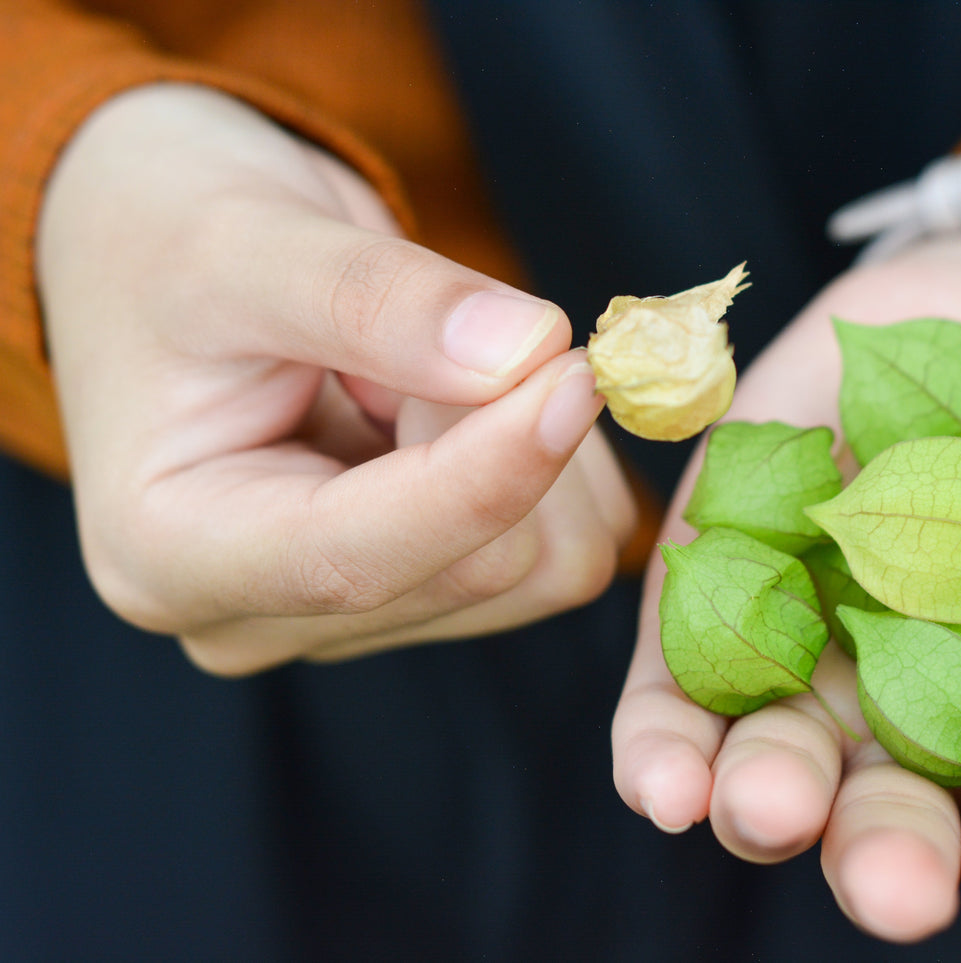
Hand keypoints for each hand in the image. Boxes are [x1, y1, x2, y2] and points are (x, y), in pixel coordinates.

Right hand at [38, 83, 634, 673]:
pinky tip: (472, 400)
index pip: (362, 562)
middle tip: (460, 321)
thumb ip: (380, 299)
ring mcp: (355, 616)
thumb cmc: (173, 238)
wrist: (173, 252)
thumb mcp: (247, 242)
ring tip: (438, 361)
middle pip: (480, 570)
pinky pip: (569, 548)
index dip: (487, 472)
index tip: (573, 374)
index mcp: (171, 556)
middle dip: (505, 429)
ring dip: (543, 447)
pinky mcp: (433, 593)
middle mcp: (263, 618)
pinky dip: (566, 465)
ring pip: (544, 568)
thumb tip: (527, 352)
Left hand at [612, 232, 960, 959]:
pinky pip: (675, 688)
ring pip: (769, 767)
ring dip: (764, 802)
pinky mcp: (713, 599)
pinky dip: (662, 740)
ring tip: (771, 807)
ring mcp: (803, 664)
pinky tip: (662, 780)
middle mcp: (902, 726)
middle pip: (883, 819)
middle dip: (886, 858)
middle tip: (894, 886)